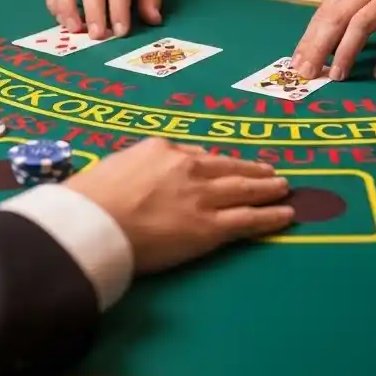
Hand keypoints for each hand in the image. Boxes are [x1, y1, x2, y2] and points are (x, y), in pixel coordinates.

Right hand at [65, 137, 293, 272]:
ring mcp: (202, 196)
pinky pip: (247, 220)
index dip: (215, 164)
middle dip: (252, 170)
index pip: (196, 156)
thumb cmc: (90, 198)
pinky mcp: (209, 227)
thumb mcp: (114, 166)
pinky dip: (269, 216)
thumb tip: (143, 174)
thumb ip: (137, 167)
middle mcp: (188, 167)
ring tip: (284, 187)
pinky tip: (285, 214)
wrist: (93, 222)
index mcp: (162, 148)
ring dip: (267, 188)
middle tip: (271, 172)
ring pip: (244, 190)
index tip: (226, 166)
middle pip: (228, 168)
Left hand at [291, 0, 375, 80]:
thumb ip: (351, 7)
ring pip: (361, 25)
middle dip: (319, 48)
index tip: (298, 63)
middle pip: (336, 19)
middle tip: (308, 73)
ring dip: (346, 52)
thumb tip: (326, 40)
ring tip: (338, 76)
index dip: (308, 39)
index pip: (323, 13)